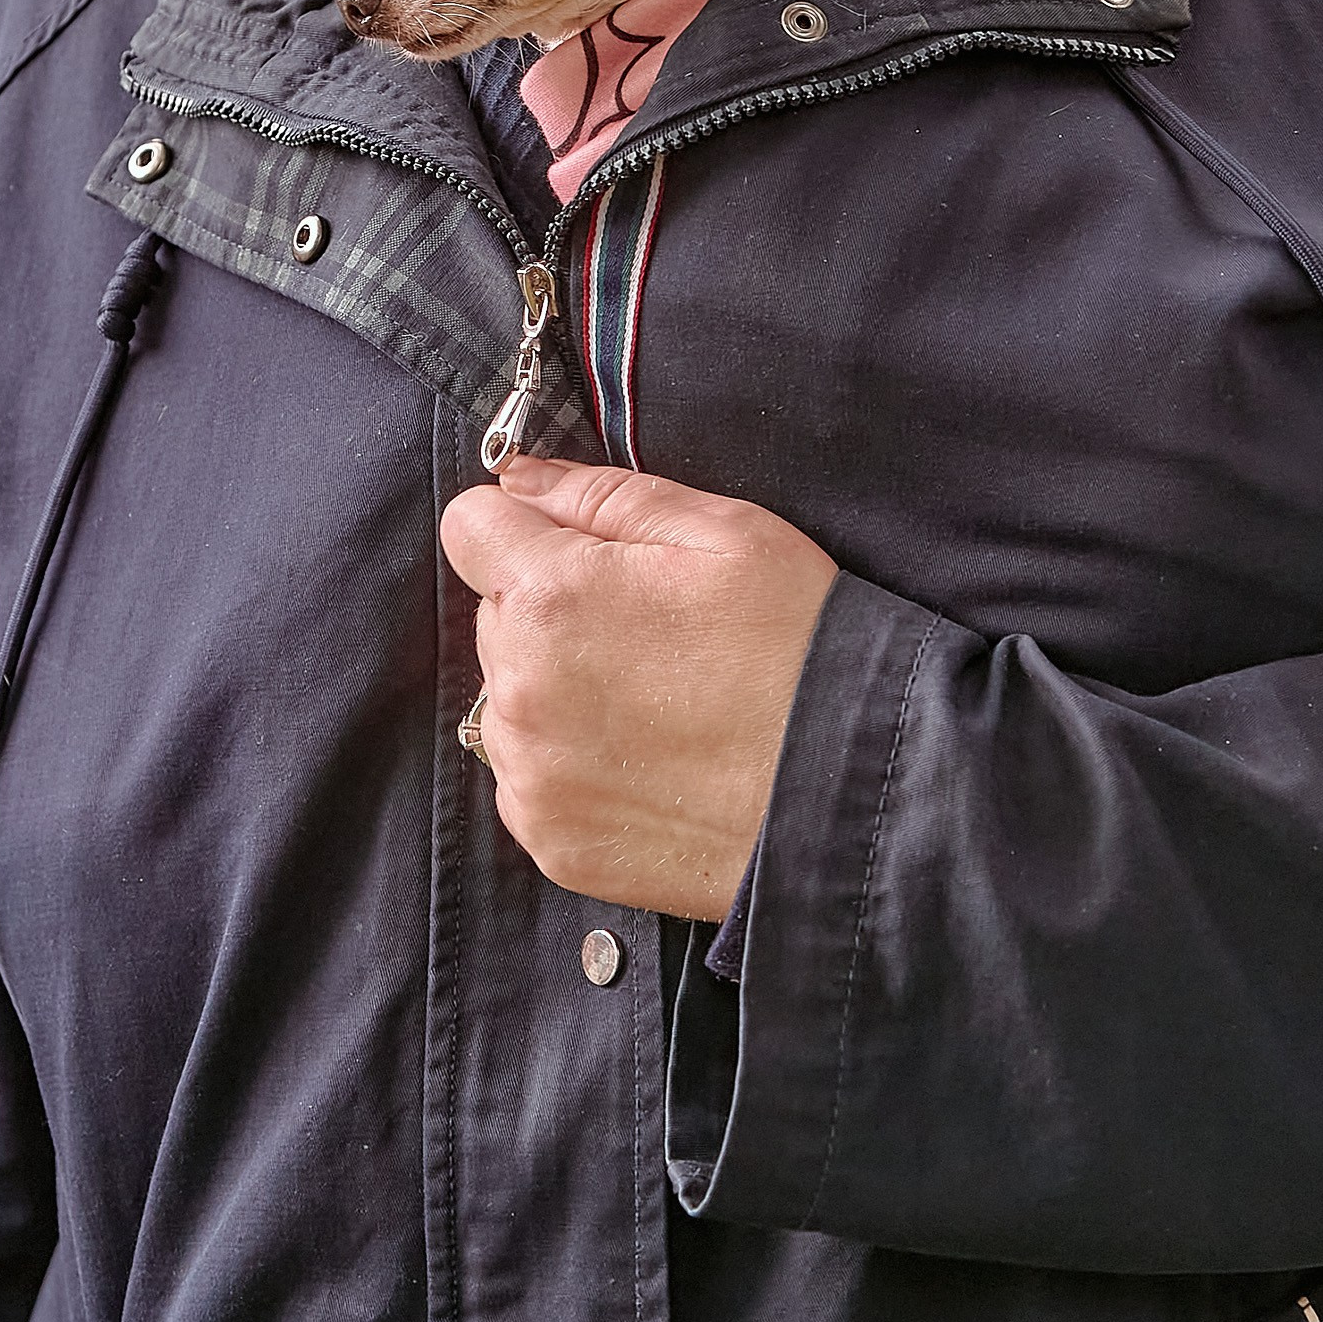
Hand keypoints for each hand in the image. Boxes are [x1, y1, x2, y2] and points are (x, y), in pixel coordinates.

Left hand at [438, 457, 837, 920]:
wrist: (853, 793)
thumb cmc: (798, 646)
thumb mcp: (721, 531)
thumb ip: (600, 495)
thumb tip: (519, 479)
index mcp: (551, 597)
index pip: (469, 527)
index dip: (525, 527)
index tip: (580, 551)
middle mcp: (520, 692)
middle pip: (493, 614)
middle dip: (549, 608)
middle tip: (648, 631)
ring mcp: (532, 777)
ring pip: (507, 698)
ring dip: (556, 689)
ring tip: (656, 700)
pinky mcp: (553, 842)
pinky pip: (530, 777)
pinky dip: (571, 763)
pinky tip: (649, 758)